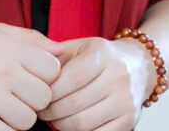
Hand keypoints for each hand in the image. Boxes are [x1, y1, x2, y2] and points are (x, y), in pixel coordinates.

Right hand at [0, 17, 65, 129]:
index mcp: (11, 48)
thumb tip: (60, 51)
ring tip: (5, 104)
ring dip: (20, 116)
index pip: (53, 70)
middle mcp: (4, 72)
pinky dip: (4, 129)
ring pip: (28, 121)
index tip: (35, 75)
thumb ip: (32, 39)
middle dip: (35, 98)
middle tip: (20, 92)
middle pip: (44, 98)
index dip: (47, 75)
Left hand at [36, 36, 154, 130]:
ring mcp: (125, 101)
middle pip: (74, 104)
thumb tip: (30, 64)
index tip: (39, 95)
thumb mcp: (79, 46)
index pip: (70, 79)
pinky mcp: (129, 120)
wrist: (138, 65)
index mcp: (101, 54)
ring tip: (54, 118)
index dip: (50, 91)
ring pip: (83, 124)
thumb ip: (56, 54)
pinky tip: (71, 124)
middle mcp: (117, 76)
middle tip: (41, 110)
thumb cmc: (100, 56)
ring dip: (61, 125)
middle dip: (51, 111)